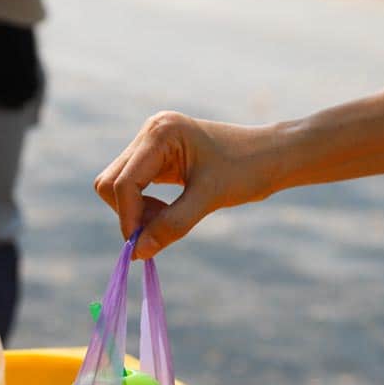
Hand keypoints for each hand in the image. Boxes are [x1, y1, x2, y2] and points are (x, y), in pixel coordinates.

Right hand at [94, 111, 276, 258]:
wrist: (272, 155)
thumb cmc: (247, 170)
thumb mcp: (210, 199)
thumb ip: (172, 225)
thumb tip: (138, 252)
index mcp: (161, 132)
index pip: (124, 182)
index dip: (129, 218)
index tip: (142, 247)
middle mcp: (150, 132)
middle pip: (111, 182)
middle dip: (129, 214)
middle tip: (156, 234)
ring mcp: (150, 142)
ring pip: (117, 185)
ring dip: (134, 212)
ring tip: (165, 223)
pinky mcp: (155, 155)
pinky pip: (132, 185)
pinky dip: (143, 206)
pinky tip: (165, 215)